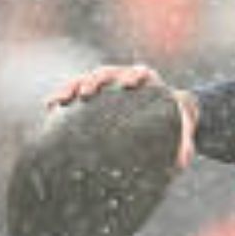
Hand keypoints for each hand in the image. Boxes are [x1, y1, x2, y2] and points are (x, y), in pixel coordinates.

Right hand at [46, 63, 197, 168]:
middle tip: (87, 92)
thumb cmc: (173, 121)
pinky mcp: (93, 96)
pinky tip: (49, 106)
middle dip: (95, 80)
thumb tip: (183, 162)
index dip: (133, 75)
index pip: (140, 73)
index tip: (128, 84)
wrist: (162, 116)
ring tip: (58, 100)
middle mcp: (123, 79)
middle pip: (107, 73)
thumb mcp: (182, 130)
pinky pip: (75, 92)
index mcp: (148, 82)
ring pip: (86, 80)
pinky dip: (62, 96)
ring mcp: (106, 85)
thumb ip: (185, 143)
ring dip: (71, 87)